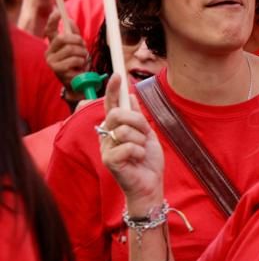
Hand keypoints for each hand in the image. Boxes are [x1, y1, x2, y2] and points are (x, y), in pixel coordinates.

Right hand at [47, 22, 88, 86]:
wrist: (78, 83)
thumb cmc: (77, 64)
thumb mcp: (77, 48)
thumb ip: (74, 35)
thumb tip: (69, 20)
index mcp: (53, 46)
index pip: (49, 31)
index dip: (53, 21)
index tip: (58, 12)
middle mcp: (49, 52)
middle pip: (63, 38)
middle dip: (77, 40)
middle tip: (83, 47)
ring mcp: (52, 61)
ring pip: (71, 49)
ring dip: (82, 54)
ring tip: (83, 60)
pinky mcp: (58, 70)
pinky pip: (74, 60)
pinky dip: (81, 62)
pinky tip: (80, 68)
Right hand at [98, 72, 165, 212]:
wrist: (150, 186)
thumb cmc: (147, 162)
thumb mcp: (147, 135)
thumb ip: (137, 118)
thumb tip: (130, 97)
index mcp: (115, 128)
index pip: (111, 105)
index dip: (112, 89)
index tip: (117, 74)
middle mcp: (106, 136)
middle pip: (117, 114)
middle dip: (137, 120)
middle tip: (145, 133)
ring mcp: (106, 148)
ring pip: (125, 130)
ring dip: (141, 140)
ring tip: (142, 151)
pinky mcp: (110, 161)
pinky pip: (129, 146)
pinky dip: (140, 151)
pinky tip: (139, 160)